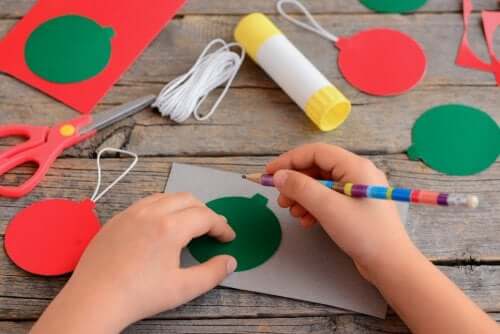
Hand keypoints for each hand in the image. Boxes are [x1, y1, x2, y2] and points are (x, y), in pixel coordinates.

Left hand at [31, 193, 236, 333]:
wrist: (94, 299)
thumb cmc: (141, 295)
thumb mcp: (183, 288)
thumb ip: (213, 273)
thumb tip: (230, 261)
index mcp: (171, 227)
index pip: (206, 216)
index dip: (222, 226)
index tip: (228, 238)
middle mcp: (152, 212)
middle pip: (188, 199)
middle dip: (205, 212)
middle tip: (212, 230)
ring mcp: (131, 212)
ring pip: (166, 196)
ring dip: (183, 206)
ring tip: (189, 223)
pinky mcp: (116, 219)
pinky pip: (145, 203)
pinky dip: (162, 207)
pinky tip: (160, 225)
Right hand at [266, 143, 412, 281]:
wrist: (390, 265)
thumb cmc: (364, 233)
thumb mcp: (328, 208)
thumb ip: (301, 188)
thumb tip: (278, 176)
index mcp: (355, 166)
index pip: (315, 152)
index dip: (289, 160)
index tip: (269, 174)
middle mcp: (357, 173)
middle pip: (317, 168)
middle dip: (295, 183)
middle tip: (281, 199)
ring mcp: (357, 190)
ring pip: (320, 185)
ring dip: (302, 197)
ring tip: (292, 212)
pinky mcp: (355, 206)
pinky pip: (328, 198)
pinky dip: (313, 207)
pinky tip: (307, 221)